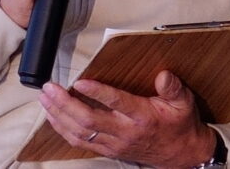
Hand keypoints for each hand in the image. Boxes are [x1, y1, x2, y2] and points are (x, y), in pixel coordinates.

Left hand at [38, 70, 217, 168]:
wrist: (182, 154)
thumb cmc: (180, 124)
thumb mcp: (183, 103)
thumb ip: (173, 88)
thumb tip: (163, 75)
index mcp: (142, 117)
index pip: (116, 103)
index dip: (97, 93)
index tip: (80, 81)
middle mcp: (125, 131)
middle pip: (89, 120)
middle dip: (65, 104)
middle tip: (50, 88)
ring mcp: (114, 143)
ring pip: (80, 133)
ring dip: (59, 116)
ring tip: (45, 99)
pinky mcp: (108, 149)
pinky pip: (81, 142)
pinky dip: (63, 130)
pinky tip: (53, 117)